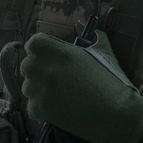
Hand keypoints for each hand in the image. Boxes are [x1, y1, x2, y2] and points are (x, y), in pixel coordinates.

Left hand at [21, 31, 142, 142]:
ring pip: (27, 86)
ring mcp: (40, 90)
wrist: (115, 115)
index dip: (39, 49)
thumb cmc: (112, 82)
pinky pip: (31, 106)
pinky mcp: (40, 110)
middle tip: (54, 77)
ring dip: (38, 89)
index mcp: (60, 52)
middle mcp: (45, 69)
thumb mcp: (104, 52)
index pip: (33, 43)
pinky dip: (41, 108)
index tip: (48, 55)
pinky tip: (57, 109)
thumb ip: (93, 37)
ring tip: (56, 95)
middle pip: (27, 65)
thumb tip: (86, 27)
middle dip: (37, 70)